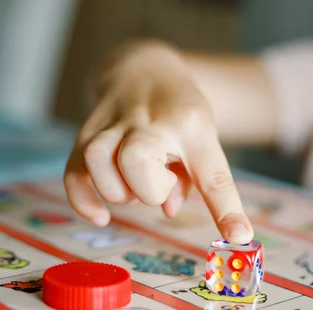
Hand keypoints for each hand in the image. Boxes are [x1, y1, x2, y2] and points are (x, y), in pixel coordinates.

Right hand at [63, 42, 252, 243]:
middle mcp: (149, 120)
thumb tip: (167, 210)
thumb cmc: (180, 115)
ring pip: (97, 161)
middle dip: (148, 190)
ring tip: (134, 186)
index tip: (238, 237)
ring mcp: (112, 123)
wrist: (145, 69)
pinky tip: (101, 216)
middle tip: (158, 184)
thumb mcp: (200, 140)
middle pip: (136, 161)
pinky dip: (84, 200)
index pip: (211, 174)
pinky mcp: (85, 132)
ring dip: (117, 191)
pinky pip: (73, 171)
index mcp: (192, 125)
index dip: (225, 210)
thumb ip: (192, 180)